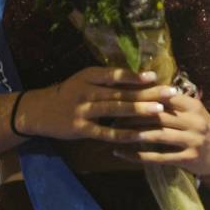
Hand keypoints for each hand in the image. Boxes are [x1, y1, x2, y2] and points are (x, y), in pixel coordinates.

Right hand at [17, 67, 171, 142]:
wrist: (38, 111)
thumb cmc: (70, 93)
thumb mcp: (86, 80)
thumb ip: (109, 80)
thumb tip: (143, 78)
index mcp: (89, 75)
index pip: (116, 74)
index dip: (136, 76)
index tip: (156, 76)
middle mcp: (86, 91)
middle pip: (121, 92)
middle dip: (148, 92)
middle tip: (170, 92)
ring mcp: (83, 110)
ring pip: (115, 110)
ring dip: (139, 110)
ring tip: (160, 110)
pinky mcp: (80, 129)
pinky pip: (106, 132)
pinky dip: (124, 134)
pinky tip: (141, 135)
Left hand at [113, 89, 209, 175]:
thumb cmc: (206, 128)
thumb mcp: (195, 111)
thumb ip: (175, 102)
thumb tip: (147, 88)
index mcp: (193, 105)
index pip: (164, 96)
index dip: (142, 96)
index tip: (121, 96)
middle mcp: (194, 121)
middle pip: (158, 115)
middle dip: (133, 115)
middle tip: (111, 115)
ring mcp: (192, 140)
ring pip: (157, 135)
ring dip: (133, 134)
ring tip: (114, 133)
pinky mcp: (188, 159)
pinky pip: (159, 157)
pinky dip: (138, 156)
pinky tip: (122, 153)